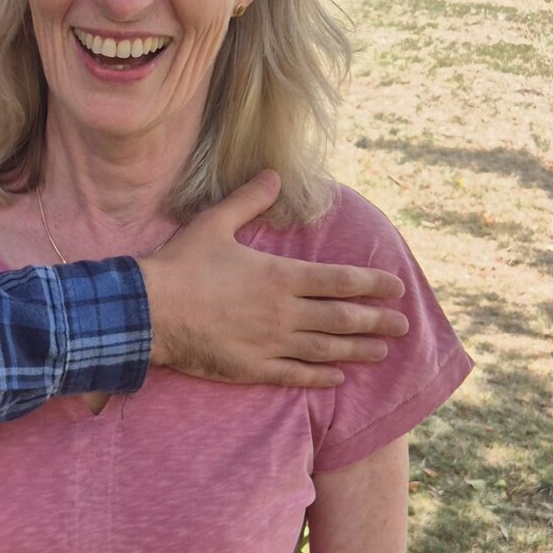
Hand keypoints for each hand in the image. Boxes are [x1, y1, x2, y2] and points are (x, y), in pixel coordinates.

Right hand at [140, 171, 408, 389]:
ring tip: (382, 353)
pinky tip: (337, 377)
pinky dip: (321, 377)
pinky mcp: (252, 368)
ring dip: (358, 351)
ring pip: (326, 349)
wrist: (148, 312)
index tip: (397, 287)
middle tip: (403, 326)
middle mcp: (283, 313)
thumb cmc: (180, 265)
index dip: (372, 284)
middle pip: (342, 318)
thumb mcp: (214, 223)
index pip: (340, 280)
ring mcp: (270, 344)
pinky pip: (296, 375)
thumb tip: (273, 175)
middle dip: (377, 321)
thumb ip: (249, 200)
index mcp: (280, 276)